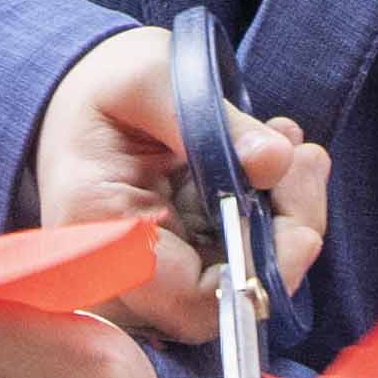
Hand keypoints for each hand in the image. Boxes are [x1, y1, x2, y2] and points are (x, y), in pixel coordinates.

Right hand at [24, 24, 331, 352]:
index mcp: (102, 232)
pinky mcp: (179, 257)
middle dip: (285, 237)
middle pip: (226, 297)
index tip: (303, 230)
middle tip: (307, 161)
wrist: (70, 94)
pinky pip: (239, 252)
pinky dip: (270, 208)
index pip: (190, 300)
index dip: (256, 278)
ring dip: (286, 216)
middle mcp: (123, 272)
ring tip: (295, 149)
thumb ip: (210, 119)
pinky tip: (275, 155)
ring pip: (242, 277)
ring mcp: (154, 271)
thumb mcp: (148, 77)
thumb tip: (275, 161)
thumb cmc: (99, 84)